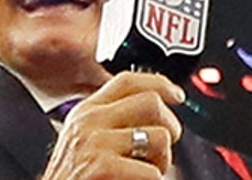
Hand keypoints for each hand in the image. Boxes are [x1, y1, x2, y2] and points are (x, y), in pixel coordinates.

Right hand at [40, 71, 185, 178]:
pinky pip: (152, 172)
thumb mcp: (86, 142)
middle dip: (170, 126)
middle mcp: (88, 122)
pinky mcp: (102, 168)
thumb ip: (113, 124)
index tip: (177, 95)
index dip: (159, 83)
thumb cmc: (75, 179)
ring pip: (159, 137)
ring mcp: (94, 143)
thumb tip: (159, 114)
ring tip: (146, 174)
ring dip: (163, 161)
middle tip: (163, 151)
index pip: (127, 80)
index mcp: (85, 112)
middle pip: (151, 102)